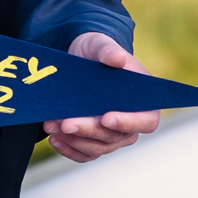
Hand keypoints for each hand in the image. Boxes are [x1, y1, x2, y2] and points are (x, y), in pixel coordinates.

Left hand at [43, 32, 160, 162]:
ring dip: (74, 140)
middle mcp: (131, 122)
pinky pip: (84, 153)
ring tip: (51, 126)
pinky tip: (54, 139)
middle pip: (115, 137)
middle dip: (89, 130)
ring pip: (97, 147)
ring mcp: (112, 135)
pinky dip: (69, 149)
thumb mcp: (100, 44)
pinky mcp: (93, 140)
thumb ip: (109, 50)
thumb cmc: (96, 52)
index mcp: (144, 101)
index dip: (128, 122)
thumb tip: (117, 58)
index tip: (106, 118)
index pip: (146, 121)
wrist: (78, 60)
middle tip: (66, 123)